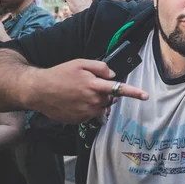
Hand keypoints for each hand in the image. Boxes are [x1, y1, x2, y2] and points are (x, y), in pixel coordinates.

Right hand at [28, 59, 147, 123]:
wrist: (38, 90)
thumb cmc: (60, 74)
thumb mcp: (80, 63)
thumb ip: (100, 67)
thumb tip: (112, 74)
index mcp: (94, 86)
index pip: (119, 89)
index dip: (134, 93)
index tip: (146, 96)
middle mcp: (92, 101)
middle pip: (110, 99)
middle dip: (107, 93)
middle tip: (91, 85)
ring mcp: (85, 112)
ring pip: (101, 107)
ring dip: (98, 101)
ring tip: (81, 93)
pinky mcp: (79, 120)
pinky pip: (91, 114)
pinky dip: (88, 108)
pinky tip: (75, 101)